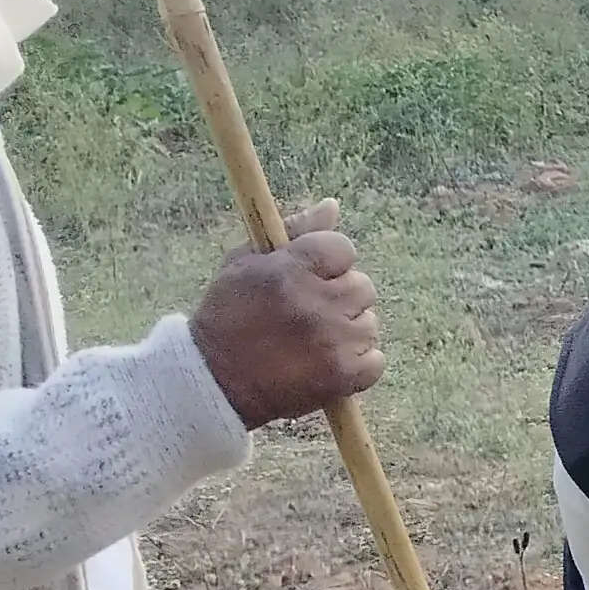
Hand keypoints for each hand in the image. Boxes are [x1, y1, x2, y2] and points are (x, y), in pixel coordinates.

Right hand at [195, 199, 383, 427]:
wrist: (213, 383)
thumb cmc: (228, 317)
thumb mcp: (245, 264)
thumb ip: (292, 232)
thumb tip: (332, 206)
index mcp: (290, 271)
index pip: (343, 248)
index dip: (329, 264)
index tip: (310, 279)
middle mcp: (316, 304)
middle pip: (362, 286)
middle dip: (340, 296)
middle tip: (307, 315)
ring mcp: (333, 342)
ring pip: (369, 323)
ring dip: (348, 331)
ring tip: (310, 343)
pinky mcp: (342, 376)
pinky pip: (376, 360)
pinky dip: (358, 364)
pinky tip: (326, 364)